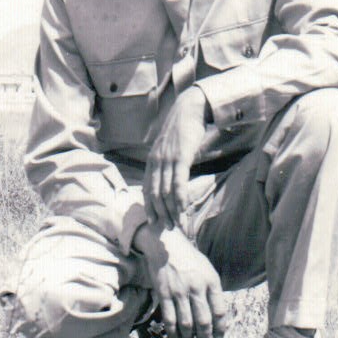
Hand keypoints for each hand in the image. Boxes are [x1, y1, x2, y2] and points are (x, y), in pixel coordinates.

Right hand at [132, 222, 227, 337]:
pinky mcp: (164, 294)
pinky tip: (175, 337)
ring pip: (187, 323)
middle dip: (205, 336)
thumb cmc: (189, 258)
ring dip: (189, 337)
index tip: (218, 336)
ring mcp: (179, 292)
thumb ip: (213, 289)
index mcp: (211, 281)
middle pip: (204, 321)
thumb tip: (217, 313)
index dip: (220, 328)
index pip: (220, 311)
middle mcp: (197, 287)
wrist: (166, 245)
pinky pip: (169, 319)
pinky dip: (173, 332)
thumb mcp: (208, 269)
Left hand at [143, 86, 209, 227]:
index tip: (154, 223)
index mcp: (151, 161)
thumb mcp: (169, 147)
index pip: (147, 189)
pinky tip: (184, 209)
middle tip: (170, 229)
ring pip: (166, 192)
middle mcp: (156, 162)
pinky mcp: (181, 157)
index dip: (150, 207)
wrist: (190, 108)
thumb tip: (169, 177)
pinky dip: (180, 198)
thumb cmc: (182, 129)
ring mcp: (167, 159)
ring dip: (173, 211)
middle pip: (155, 194)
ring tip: (179, 225)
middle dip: (162, 214)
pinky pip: (178, 182)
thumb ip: (166, 163)